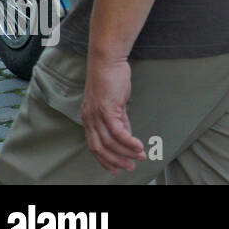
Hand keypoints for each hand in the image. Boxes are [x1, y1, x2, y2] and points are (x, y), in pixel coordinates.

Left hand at [82, 56, 145, 173]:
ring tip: (139, 157)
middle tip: (130, 167)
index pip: (94, 146)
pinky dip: (128, 142)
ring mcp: (97, 116)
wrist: (107, 61)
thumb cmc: (111, 78)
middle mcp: (90, 120)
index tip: (117, 168)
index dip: (105, 159)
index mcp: (89, 119)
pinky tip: (138, 146)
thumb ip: (119, 119)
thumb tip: (126, 135)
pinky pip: (118, 132)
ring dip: (126, 153)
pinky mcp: (107, 110)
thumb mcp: (114, 102)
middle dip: (115, 161)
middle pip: (100, 148)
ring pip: (110, 142)